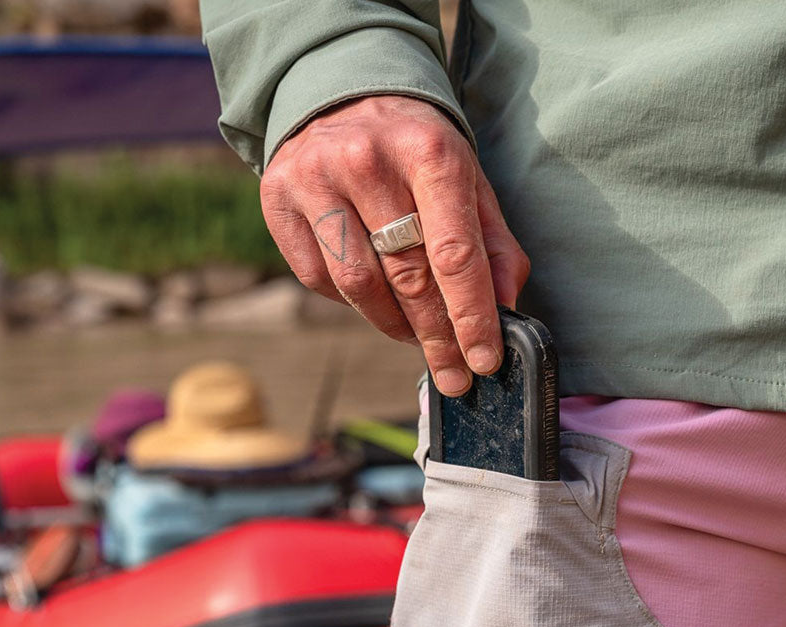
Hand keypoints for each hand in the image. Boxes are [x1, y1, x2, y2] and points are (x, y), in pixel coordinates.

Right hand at [260, 95, 530, 395]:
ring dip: (396, 326)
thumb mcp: (468, 181)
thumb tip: (507, 309)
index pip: (454, 255)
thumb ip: (493, 245)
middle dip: (438, 338)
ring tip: (418, 337)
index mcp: (428, 152)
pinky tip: (375, 294)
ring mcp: (315, 179)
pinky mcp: (278, 201)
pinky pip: (320, 280)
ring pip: (360, 288)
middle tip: (456, 374)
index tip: (485, 361)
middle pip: (408, 279)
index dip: (471, 318)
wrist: (341, 92)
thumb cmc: (417, 151)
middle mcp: (367, 161)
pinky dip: (354, 302)